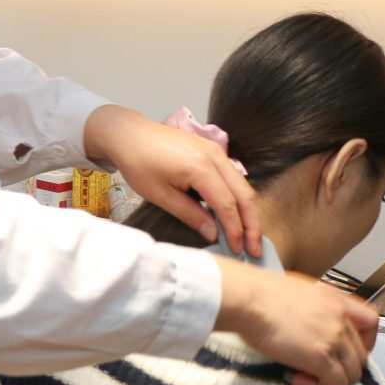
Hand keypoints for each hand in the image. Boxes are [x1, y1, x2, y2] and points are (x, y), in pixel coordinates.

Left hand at [83, 105, 261, 256]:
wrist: (130, 134)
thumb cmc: (139, 163)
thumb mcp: (160, 195)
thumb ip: (190, 214)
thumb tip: (213, 233)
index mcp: (200, 168)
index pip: (227, 205)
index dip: (235, 230)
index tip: (237, 249)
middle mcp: (215, 156)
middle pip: (244, 194)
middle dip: (252, 224)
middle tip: (254, 248)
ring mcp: (216, 150)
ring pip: (242, 185)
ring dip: (248, 211)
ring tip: (249, 235)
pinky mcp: (212, 150)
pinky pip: (233, 176)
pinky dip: (238, 197)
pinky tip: (235, 214)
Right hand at [213, 260, 379, 384]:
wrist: (247, 299)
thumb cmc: (257, 294)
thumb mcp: (293, 293)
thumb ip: (308, 310)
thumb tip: (302, 329)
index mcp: (334, 299)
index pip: (370, 322)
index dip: (365, 342)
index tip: (346, 352)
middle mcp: (339, 317)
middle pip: (361, 354)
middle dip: (341, 368)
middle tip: (317, 372)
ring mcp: (333, 337)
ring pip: (353, 372)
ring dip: (330, 383)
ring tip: (303, 380)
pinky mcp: (320, 356)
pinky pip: (335, 383)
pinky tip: (297, 383)